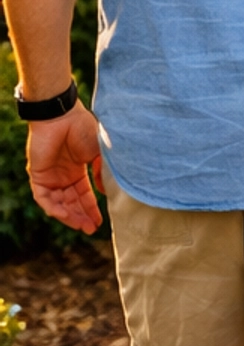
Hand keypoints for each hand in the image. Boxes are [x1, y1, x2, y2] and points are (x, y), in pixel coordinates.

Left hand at [28, 104, 103, 233]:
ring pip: (57, 203)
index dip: (92, 208)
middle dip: (81, 216)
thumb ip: (102, 172)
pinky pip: (44, 198)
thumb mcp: (99, 153)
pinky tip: (65, 214)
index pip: (84, 194)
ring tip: (81, 225)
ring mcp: (50, 176)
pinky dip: (53, 208)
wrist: (62, 116)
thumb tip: (104, 192)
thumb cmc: (83, 129)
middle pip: (72, 202)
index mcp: (78, 169)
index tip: (100, 222)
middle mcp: (63, 175)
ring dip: (69, 215)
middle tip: (91, 229)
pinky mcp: (38, 175)